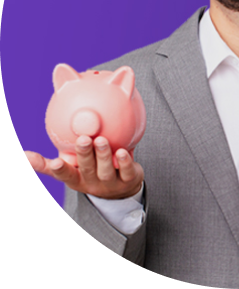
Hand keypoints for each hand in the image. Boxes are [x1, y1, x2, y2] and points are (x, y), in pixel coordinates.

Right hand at [24, 135, 143, 199]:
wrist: (121, 187)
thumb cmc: (90, 171)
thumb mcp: (71, 168)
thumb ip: (49, 161)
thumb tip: (22, 154)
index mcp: (76, 179)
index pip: (66, 175)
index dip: (60, 170)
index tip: (55, 161)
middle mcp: (92, 182)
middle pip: (87, 169)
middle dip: (84, 155)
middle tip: (83, 139)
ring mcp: (110, 183)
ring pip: (106, 170)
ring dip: (103, 155)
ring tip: (101, 140)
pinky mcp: (128, 180)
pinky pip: (127, 171)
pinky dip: (124, 162)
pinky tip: (122, 152)